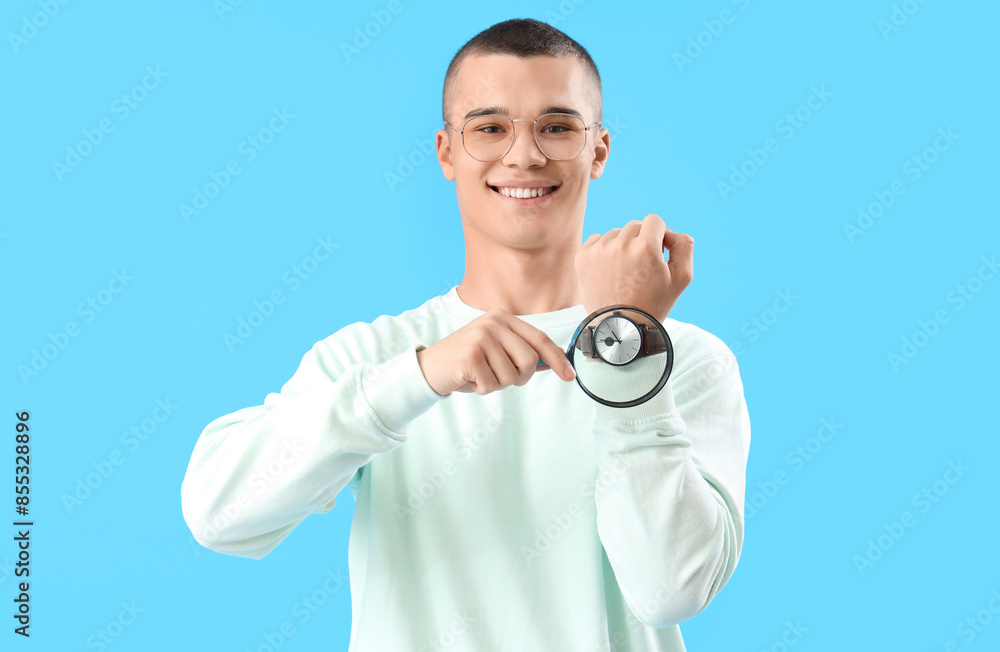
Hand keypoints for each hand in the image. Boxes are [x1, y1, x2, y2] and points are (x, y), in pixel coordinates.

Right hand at [416, 309, 575, 396]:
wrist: (429, 368)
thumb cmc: (466, 362)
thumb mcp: (496, 350)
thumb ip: (522, 353)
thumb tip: (554, 363)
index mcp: (503, 318)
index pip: (540, 339)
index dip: (557, 359)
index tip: (568, 375)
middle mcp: (493, 323)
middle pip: (529, 361)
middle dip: (519, 378)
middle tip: (500, 378)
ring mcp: (481, 337)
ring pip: (511, 376)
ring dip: (497, 384)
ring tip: (480, 375)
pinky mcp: (471, 355)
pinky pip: (492, 385)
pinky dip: (482, 389)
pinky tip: (469, 379)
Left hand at [574, 213, 693, 323]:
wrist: (620, 328)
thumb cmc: (653, 304)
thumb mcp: (681, 278)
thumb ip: (684, 247)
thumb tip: (671, 232)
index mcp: (646, 248)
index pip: (654, 221)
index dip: (660, 235)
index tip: (658, 253)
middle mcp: (620, 244)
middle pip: (635, 226)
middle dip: (641, 241)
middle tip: (641, 267)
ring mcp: (599, 250)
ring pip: (616, 234)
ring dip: (622, 246)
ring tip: (625, 272)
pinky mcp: (582, 256)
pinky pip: (598, 240)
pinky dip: (605, 251)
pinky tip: (610, 271)